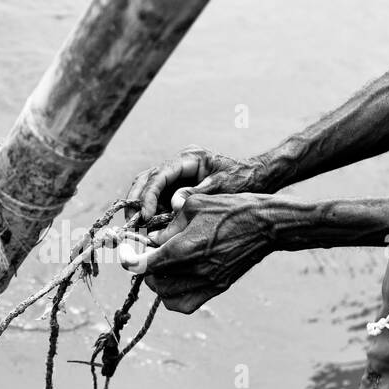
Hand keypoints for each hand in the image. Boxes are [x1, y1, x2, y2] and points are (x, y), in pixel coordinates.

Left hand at [118, 192, 275, 313]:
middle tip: (148, 253)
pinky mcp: (217, 288)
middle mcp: (195, 269)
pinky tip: (175, 280)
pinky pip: (184, 304)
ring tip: (162, 265)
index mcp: (185, 247)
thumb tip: (152, 239)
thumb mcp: (194, 205)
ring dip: (158, 281)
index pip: (144, 263)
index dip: (128, 259)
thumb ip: (168, 225)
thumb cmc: (231, 208)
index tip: (124, 253)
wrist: (266, 225)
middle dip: (144, 267)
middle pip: (152, 280)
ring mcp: (207, 282)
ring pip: (166, 295)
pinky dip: (173, 296)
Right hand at [125, 146, 270, 224]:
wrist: (257, 179)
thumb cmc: (243, 180)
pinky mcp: (178, 190)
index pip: (159, 175)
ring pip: (148, 189)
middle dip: (136, 200)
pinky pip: (159, 201)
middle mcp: (178, 165)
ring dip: (140, 208)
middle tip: (131, 222)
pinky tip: (149, 229)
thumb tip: (174, 204)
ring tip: (136, 228)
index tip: (146, 215)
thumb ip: (198, 194)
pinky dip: (152, 214)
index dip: (149, 195)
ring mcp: (177, 177)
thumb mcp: (222, 187)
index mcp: (188, 158)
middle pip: (146, 179)